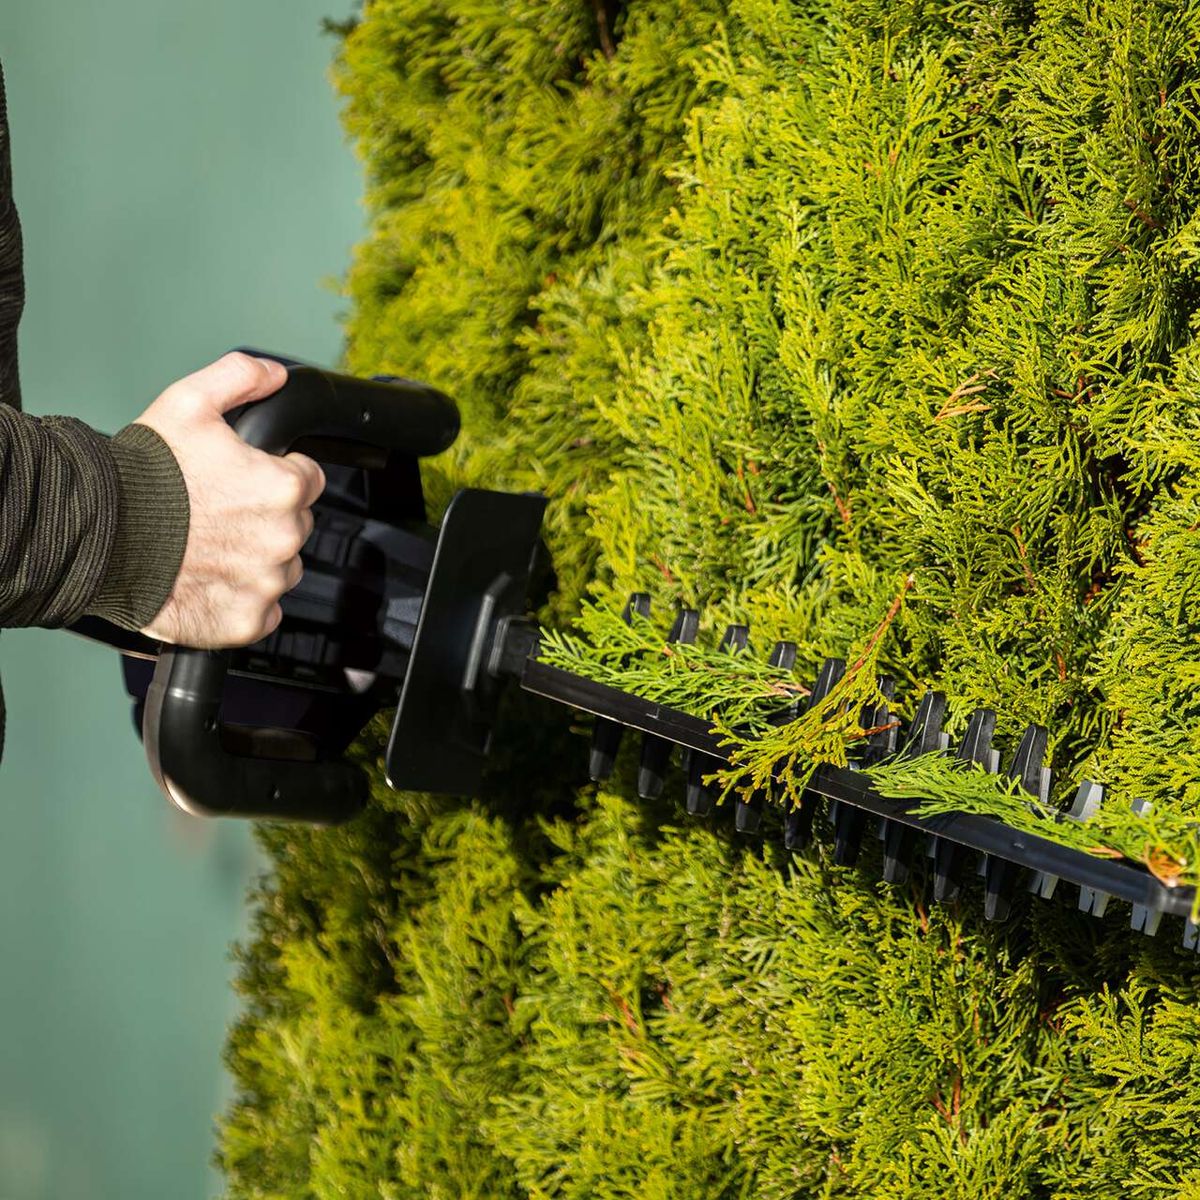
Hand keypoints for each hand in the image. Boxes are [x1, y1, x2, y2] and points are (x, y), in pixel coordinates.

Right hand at [134, 351, 324, 647]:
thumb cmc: (143, 474)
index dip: (274, 473)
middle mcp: (285, 537)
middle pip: (295, 524)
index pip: (307, 478)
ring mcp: (267, 583)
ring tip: (207, 545)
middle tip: (217, 511)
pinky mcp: (246, 620)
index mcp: (285, 486)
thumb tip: (276, 375)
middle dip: (265, 516)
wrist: (100, 535)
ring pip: (281, 568)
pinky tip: (209, 580)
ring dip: (255, 558)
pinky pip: (263, 611)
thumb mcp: (188, 402)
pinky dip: (242, 599)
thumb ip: (241, 377)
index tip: (242, 478)